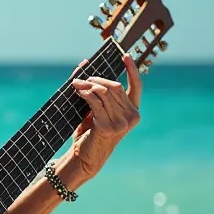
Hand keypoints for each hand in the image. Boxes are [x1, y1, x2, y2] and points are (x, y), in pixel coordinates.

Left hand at [70, 54, 141, 178]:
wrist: (84, 157)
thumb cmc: (90, 132)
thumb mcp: (96, 109)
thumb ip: (94, 89)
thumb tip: (84, 63)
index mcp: (133, 112)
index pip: (136, 86)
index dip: (132, 69)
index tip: (125, 55)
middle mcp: (132, 117)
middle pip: (114, 86)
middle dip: (96, 79)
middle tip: (80, 79)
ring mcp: (122, 123)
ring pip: (104, 92)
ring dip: (87, 85)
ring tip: (76, 85)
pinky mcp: (108, 126)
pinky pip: (95, 102)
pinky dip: (85, 93)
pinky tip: (78, 92)